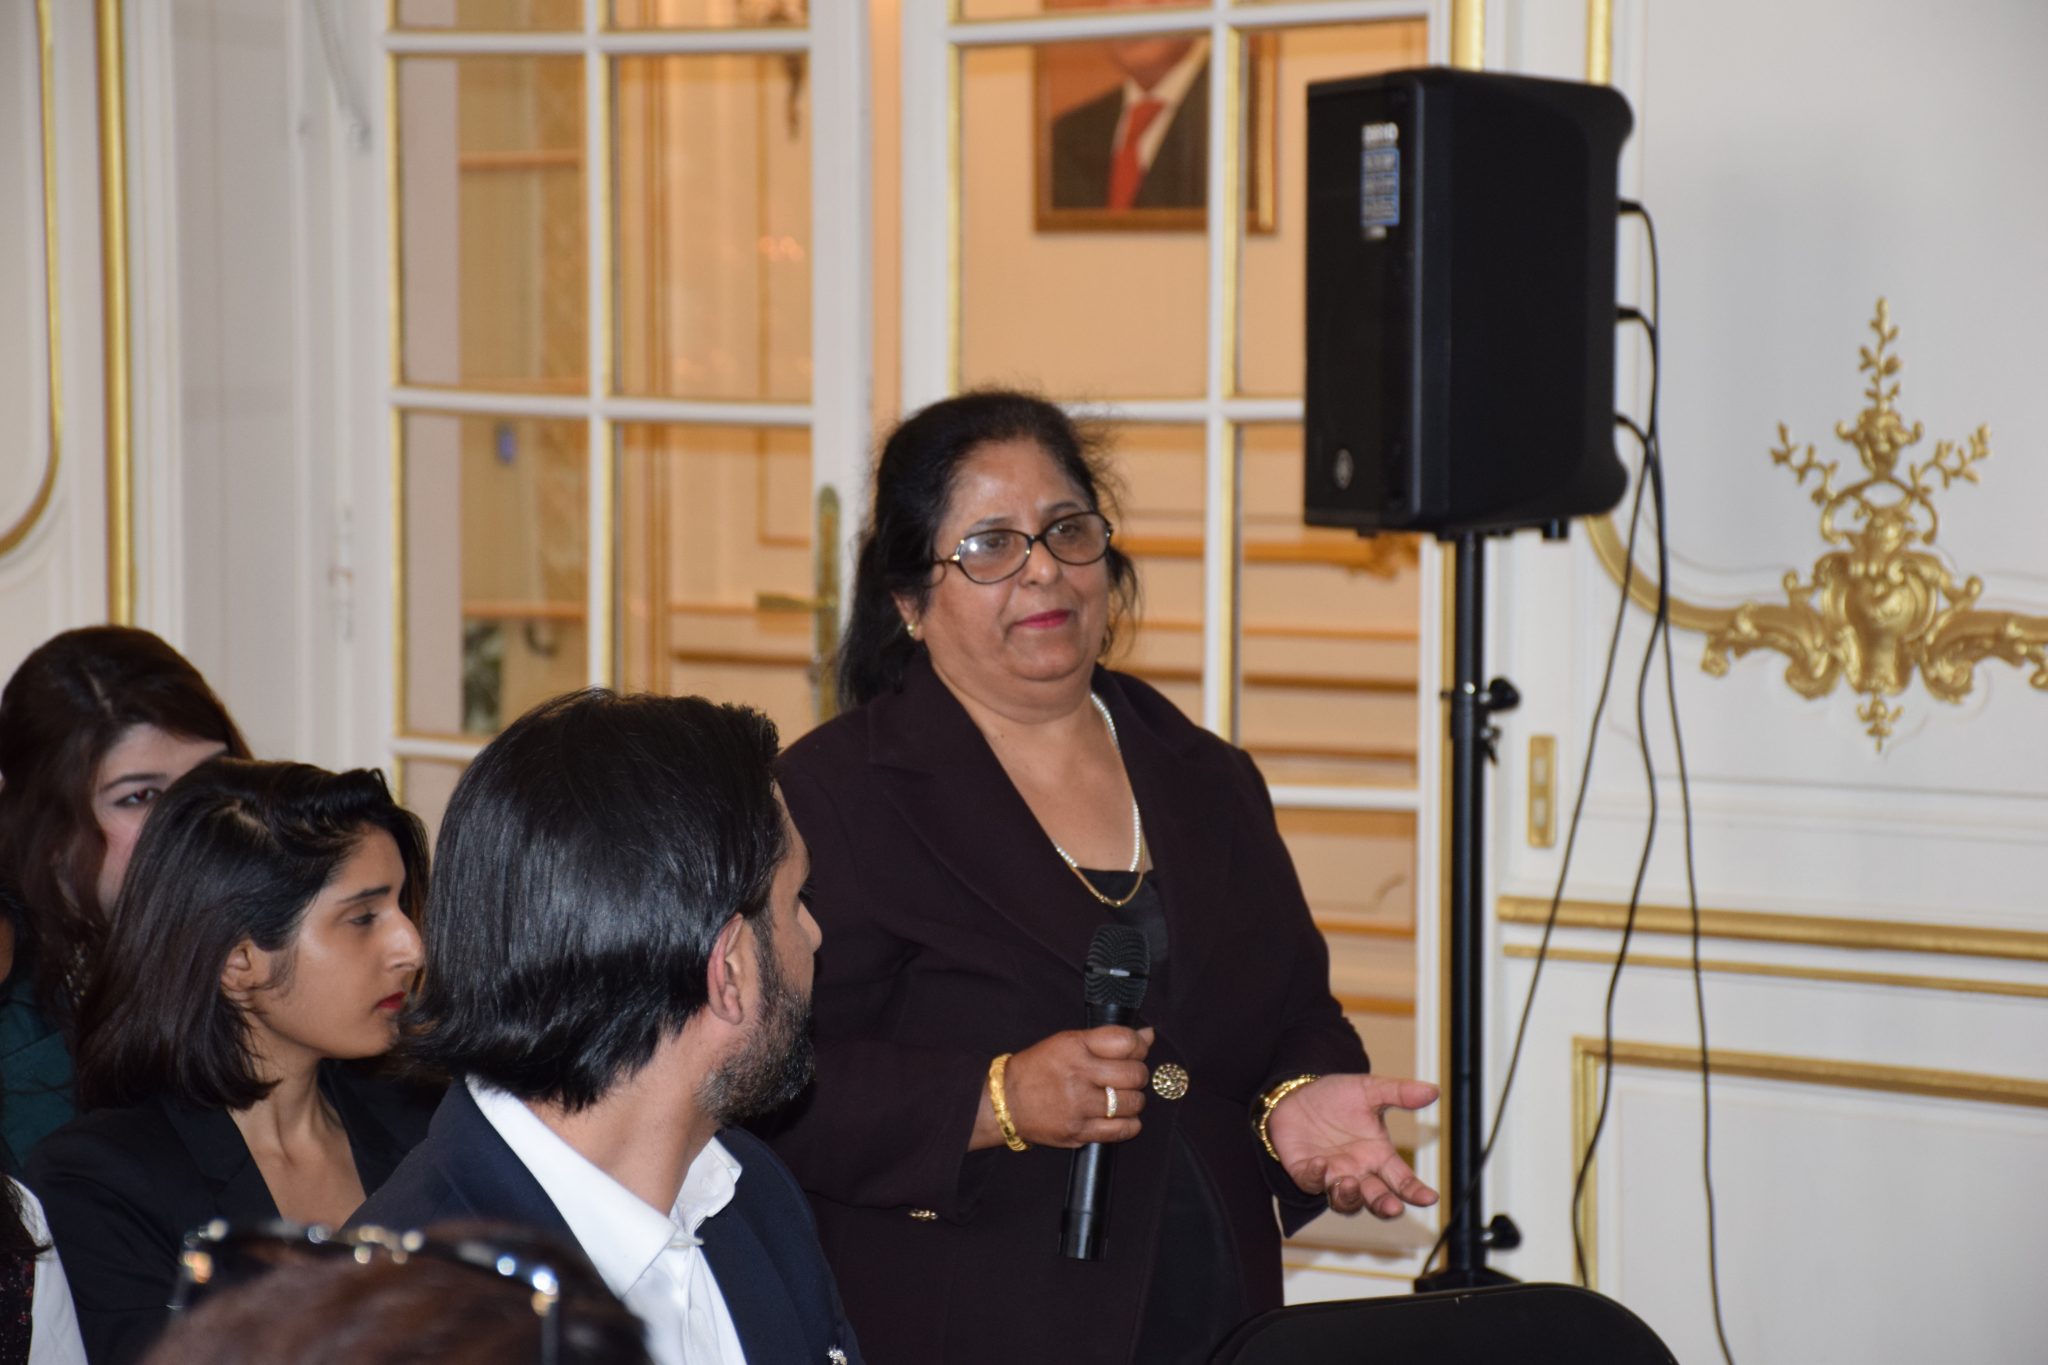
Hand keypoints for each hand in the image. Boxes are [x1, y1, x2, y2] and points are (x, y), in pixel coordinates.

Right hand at [996, 1026, 1153, 1148]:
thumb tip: (1148, 1035)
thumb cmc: (1038, 1069)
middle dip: (1138, 1075)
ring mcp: (1079, 1105)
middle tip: (1128, 1077)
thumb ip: (1108, 1039)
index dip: (1140, 1045)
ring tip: (1122, 1097)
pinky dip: (1130, 1124)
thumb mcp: (1068, 1042)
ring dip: (1134, 1100)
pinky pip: (1121, 1130)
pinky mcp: (1079, 1131)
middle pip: (1134, 1074)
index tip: (1137, 1050)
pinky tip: (1120, 1117)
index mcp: (1075, 1046)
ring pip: (1132, 1103)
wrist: (1006, 1101)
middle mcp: (1078, 1075)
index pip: (1126, 1041)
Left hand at [1265, 1073, 1439, 1217]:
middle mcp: (1358, 1171)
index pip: (1402, 1180)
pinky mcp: (1305, 1173)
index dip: (1416, 1192)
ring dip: (1349, 1197)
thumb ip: (1399, 1093)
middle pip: (1376, 1199)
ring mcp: (1332, 1176)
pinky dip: (1316, 1177)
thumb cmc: (1337, 1097)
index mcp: (1378, 1155)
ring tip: (1350, 1183)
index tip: (1429, 1198)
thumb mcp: (1369, 1090)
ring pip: (1345, 1202)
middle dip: (1385, 1206)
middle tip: (1393, 1208)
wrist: (1297, 1094)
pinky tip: (1320, 1163)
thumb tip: (1433, 1091)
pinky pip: (1311, 1183)